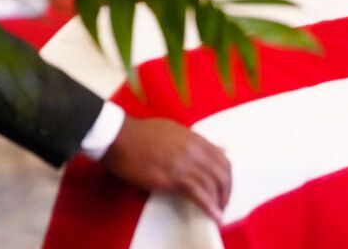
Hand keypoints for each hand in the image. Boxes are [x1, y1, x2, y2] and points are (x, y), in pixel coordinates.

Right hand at [101, 116, 232, 222]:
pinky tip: (212, 215)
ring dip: (218, 202)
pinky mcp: (171, 178)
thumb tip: (220, 149)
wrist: (120, 137)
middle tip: (222, 205)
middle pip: (222, 174)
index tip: (224, 189)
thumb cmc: (144, 133)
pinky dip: (208, 206)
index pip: (223, 160)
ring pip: (212, 184)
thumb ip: (199, 142)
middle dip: (226, 192)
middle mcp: (195, 151)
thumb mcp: (177, 131)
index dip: (228, 177)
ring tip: (217, 213)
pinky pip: (197, 193)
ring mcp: (184, 164)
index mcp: (197, 139)